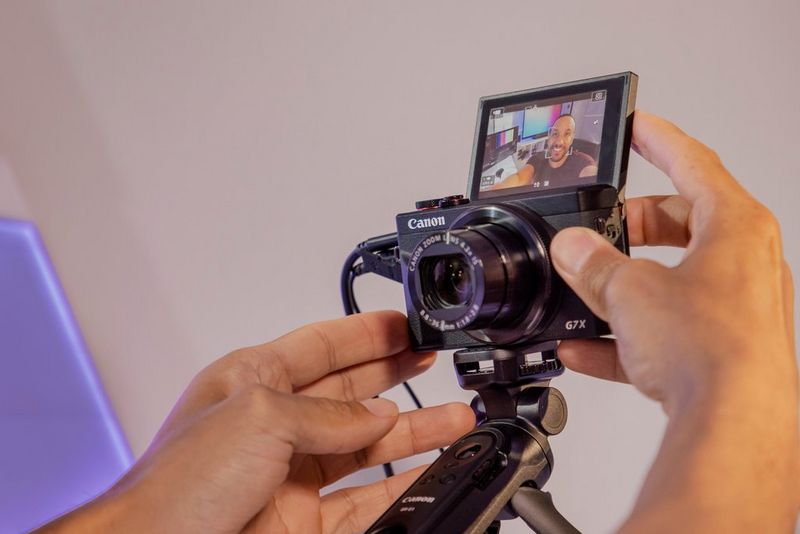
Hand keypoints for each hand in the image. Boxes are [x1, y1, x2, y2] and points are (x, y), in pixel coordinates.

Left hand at [41, 311, 474, 532]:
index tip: (403, 324)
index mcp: (253, 382)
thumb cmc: (175, 487)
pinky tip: (429, 470)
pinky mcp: (304, 521)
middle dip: (394, 373)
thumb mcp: (259, 419)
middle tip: (433, 358)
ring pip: (366, 446)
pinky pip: (367, 499)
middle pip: (350, 392)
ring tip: (455, 418)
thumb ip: (327, 414)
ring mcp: (291, 475)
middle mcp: (274, 425)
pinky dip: (402, 485)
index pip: (322, 347)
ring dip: (413, 431)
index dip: (365, 333)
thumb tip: (377, 415)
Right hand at [550, 110, 798, 530]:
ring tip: (581, 290)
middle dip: (630, 226)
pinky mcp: (719, 350)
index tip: (637, 125)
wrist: (734, 427)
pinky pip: (664, 329)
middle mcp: (744, 264)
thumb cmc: (711, 352)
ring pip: (668, 280)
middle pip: (680, 224)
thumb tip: (573, 248)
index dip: (659, 141)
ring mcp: (733, 309)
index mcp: (736, 227)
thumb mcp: (630, 291)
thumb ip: (594, 264)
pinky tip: (584, 347)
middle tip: (595, 226)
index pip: (694, 164)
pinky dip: (625, 334)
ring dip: (621, 284)